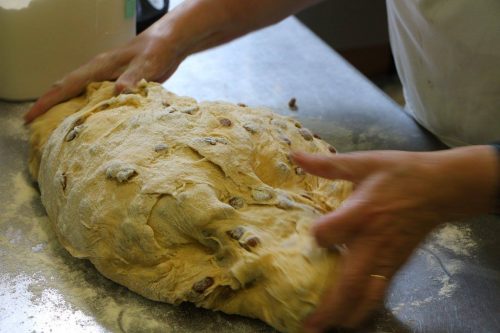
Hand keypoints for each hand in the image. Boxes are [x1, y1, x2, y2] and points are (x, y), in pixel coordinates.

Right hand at [24, 0, 321, 123]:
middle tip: (36, 129)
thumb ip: (138, 76)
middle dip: (52, 107)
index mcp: (105, 65)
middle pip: (70, 89)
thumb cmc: (167, 42)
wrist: (182, 35)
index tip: (29, 119)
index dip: (48, 101)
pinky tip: (98, 124)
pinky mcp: (127, 81)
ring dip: (72, 111)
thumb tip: (120, 94)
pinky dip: (96, 111)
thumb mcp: (154, 59)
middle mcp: (104, 69)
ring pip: (85, 94)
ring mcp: (114, 75)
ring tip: (59, 131)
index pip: (68, 83)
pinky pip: (104, 98)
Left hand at [292, 145, 497, 330]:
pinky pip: (380, 292)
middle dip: (329, 306)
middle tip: (309, 325)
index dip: (316, 236)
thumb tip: (293, 155)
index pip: (328, 234)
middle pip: (349, 281)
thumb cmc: (400, 172)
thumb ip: (327, 164)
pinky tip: (350, 318)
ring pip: (366, 295)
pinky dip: (364, 309)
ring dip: (345, 315)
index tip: (311, 234)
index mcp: (361, 212)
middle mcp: (372, 241)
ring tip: (324, 329)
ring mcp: (387, 257)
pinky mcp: (397, 264)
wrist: (441, 187)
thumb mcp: (363, 162)